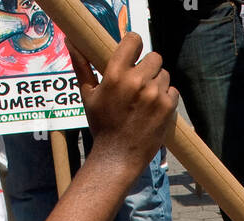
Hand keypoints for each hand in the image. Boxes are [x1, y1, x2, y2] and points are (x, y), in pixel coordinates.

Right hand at [70, 33, 177, 177]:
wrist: (117, 158)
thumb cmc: (101, 126)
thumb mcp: (88, 95)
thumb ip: (82, 65)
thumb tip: (71, 40)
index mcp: (115, 75)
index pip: (134, 40)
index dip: (134, 47)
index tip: (133, 57)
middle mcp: (136, 81)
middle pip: (154, 57)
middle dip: (148, 68)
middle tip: (139, 84)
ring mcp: (154, 94)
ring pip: (164, 75)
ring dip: (157, 84)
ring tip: (145, 101)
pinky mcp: (167, 107)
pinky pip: (172, 91)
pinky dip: (166, 98)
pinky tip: (153, 109)